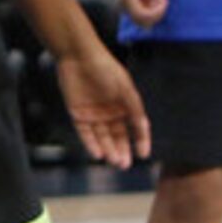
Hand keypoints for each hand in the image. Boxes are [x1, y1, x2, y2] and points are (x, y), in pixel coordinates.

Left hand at [56, 41, 149, 167]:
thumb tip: (144, 129)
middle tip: (124, 165)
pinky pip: (85, 133)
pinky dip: (91, 144)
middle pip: (117, 137)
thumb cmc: (106, 69)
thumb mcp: (125, 89)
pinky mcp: (77, 114)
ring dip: (108, 150)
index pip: (135, 129)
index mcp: (125, 106)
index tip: (143, 155)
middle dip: (121, 151)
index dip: (140, 142)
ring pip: (102, 138)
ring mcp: (94, 114)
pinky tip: (98, 154)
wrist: (79, 57)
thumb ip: (134, 109)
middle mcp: (110, 113)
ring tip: (114, 162)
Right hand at [119, 0, 167, 26]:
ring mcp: (126, 5)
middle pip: (141, 21)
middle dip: (156, 13)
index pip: (141, 14)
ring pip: (143, 22)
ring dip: (155, 13)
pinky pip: (143, 18)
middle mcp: (123, 2)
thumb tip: (150, 0)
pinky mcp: (132, 6)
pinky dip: (153, 13)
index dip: (156, 12)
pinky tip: (156, 0)